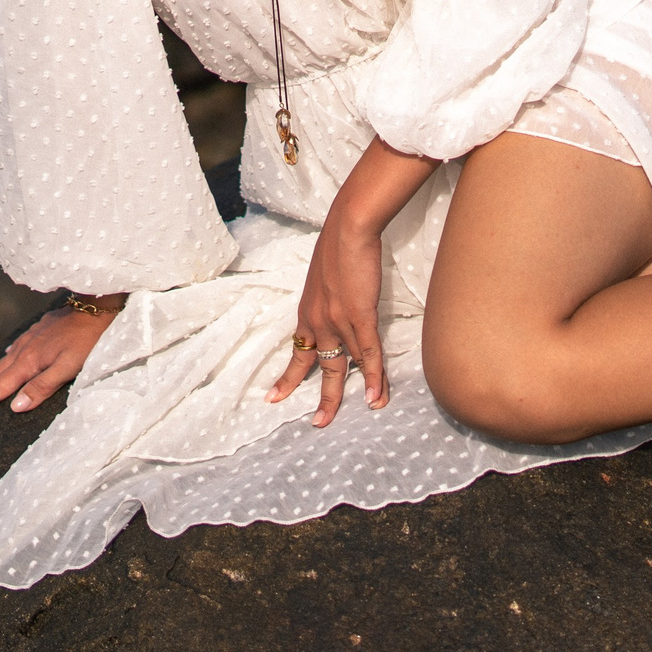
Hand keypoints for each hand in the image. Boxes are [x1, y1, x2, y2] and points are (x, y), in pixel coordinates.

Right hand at [0, 301, 119, 428]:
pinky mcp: (38, 332)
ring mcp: (29, 340)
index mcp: (28, 362)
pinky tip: (1, 363)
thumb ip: (42, 386)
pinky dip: (1, 363)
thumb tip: (15, 407)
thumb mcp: (69, 367)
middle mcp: (22, 351)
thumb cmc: (88, 340)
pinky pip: (12, 352)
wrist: (97, 304)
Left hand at [267, 221, 388, 424]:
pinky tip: (377, 396)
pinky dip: (374, 377)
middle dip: (320, 396)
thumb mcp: (325, 275)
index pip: (297, 350)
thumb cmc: (339, 244)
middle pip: (319, 366)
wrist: (348, 228)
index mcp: (307, 311)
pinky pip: (367, 355)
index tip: (274, 397)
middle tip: (317, 423)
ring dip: (349, 393)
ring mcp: (338, 321)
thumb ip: (329, 294)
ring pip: (344, 366)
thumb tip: (339, 300)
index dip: (288, 376)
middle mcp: (318, 321)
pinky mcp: (359, 317)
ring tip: (355, 413)